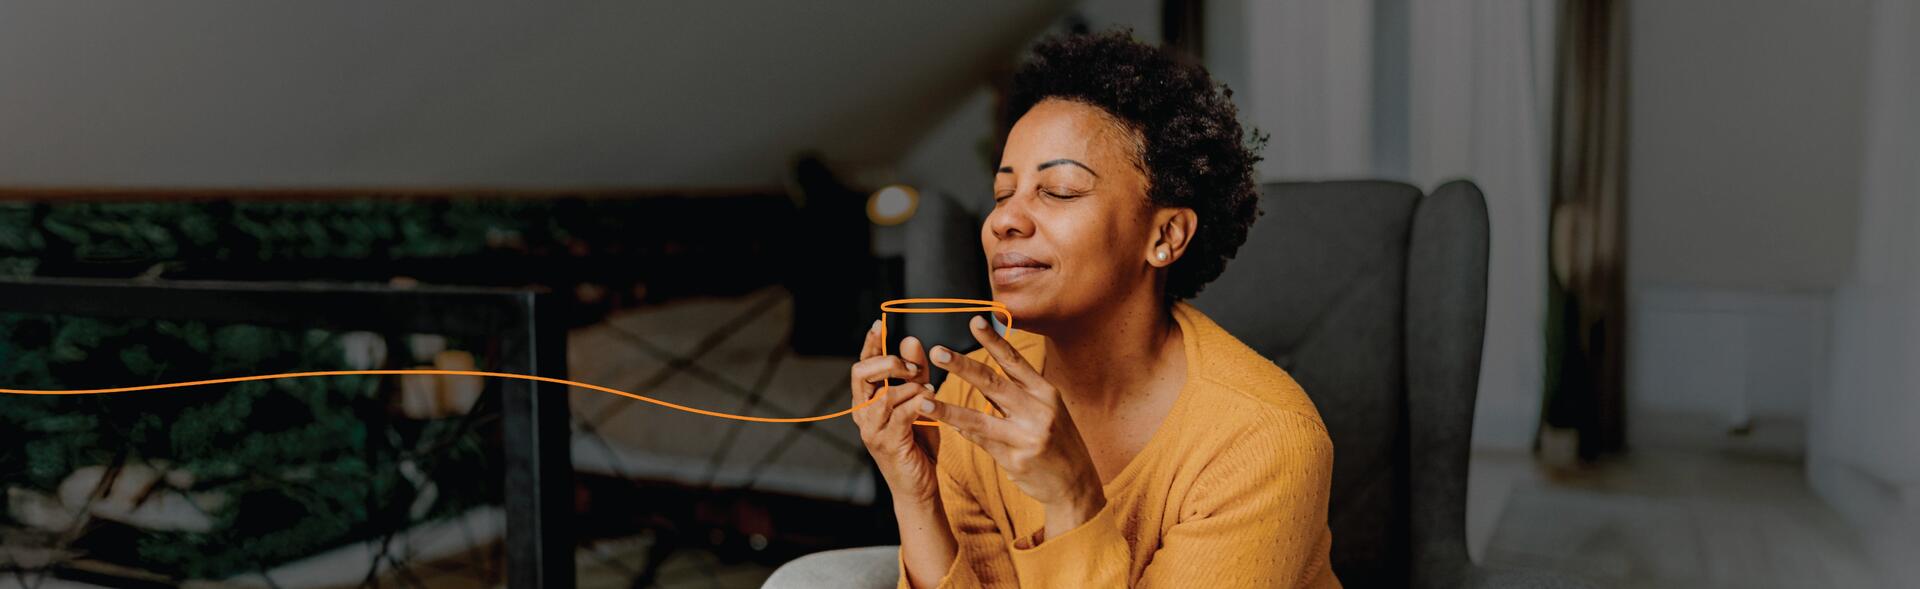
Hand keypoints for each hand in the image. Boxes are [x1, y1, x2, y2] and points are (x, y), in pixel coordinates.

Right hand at [851, 318, 942, 504]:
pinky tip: (931, 402)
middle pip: (863, 374)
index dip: (870, 344)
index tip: (879, 324)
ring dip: (909, 387)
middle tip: (912, 367)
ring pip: (884, 394)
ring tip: (928, 390)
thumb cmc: (918, 444)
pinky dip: (918, 403)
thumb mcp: (917, 401)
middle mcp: (863, 413)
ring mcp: (872, 430)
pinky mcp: (888, 444)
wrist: (919, 487)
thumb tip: (910, 340)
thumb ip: (914, 373)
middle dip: (889, 363)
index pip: (862, 365)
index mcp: (867, 401)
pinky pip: (901, 414)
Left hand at [917, 315, 1105, 539]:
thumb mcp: (1048, 411)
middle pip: (993, 382)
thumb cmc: (1060, 443)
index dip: (994, 340)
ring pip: (979, 417)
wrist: (1076, 484)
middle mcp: (1038, 410)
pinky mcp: (1015, 459)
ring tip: (924, 400)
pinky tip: (945, 424)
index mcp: (1045, 392)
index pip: (1015, 361)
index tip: (975, 320)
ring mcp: (1026, 436)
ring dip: (948, 408)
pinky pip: (981, 441)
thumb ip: (1019, 393)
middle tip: (938, 352)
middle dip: (962, 366)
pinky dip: (963, 431)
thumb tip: (983, 375)